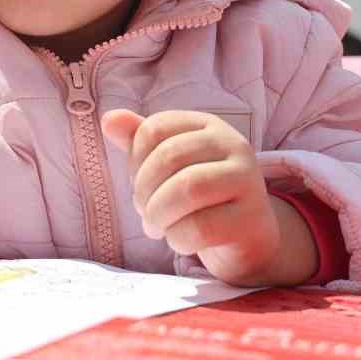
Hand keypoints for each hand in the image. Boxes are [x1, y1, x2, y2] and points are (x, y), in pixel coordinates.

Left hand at [102, 109, 315, 285]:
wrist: (247, 239)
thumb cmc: (200, 198)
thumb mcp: (168, 166)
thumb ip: (139, 142)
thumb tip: (109, 119)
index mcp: (209, 125)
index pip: (154, 128)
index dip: (134, 160)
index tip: (140, 183)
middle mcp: (234, 145)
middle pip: (168, 157)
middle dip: (144, 191)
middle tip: (145, 213)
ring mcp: (248, 181)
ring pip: (186, 189)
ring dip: (158, 215)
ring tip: (157, 227)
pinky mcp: (251, 219)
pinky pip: (201, 228)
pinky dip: (178, 239)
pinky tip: (180, 240)